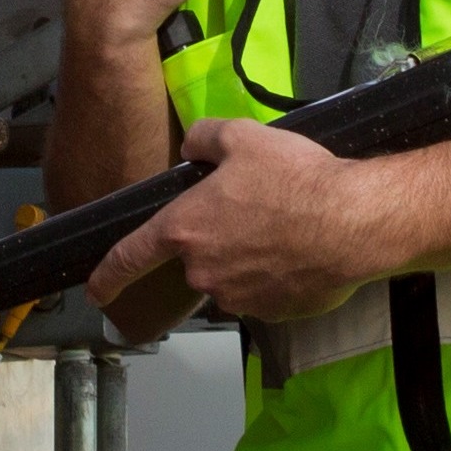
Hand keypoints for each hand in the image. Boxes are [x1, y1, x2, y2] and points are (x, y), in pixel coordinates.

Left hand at [86, 119, 410, 323]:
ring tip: (286, 229)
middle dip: (217, 240)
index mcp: (184, 229)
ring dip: (247, 259)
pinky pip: (262, 292)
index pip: (129, 257)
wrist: (355, 222)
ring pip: (231, 276)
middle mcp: (202, 271)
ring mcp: (237, 297)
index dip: (107, 276)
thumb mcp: (244, 137)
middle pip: (196, 258)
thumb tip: (192, 147)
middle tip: (257, 212)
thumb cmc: (295, 178)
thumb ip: (205, 138)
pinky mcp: (271, 313)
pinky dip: (274, 276)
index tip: (95, 293)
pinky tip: (301, 252)